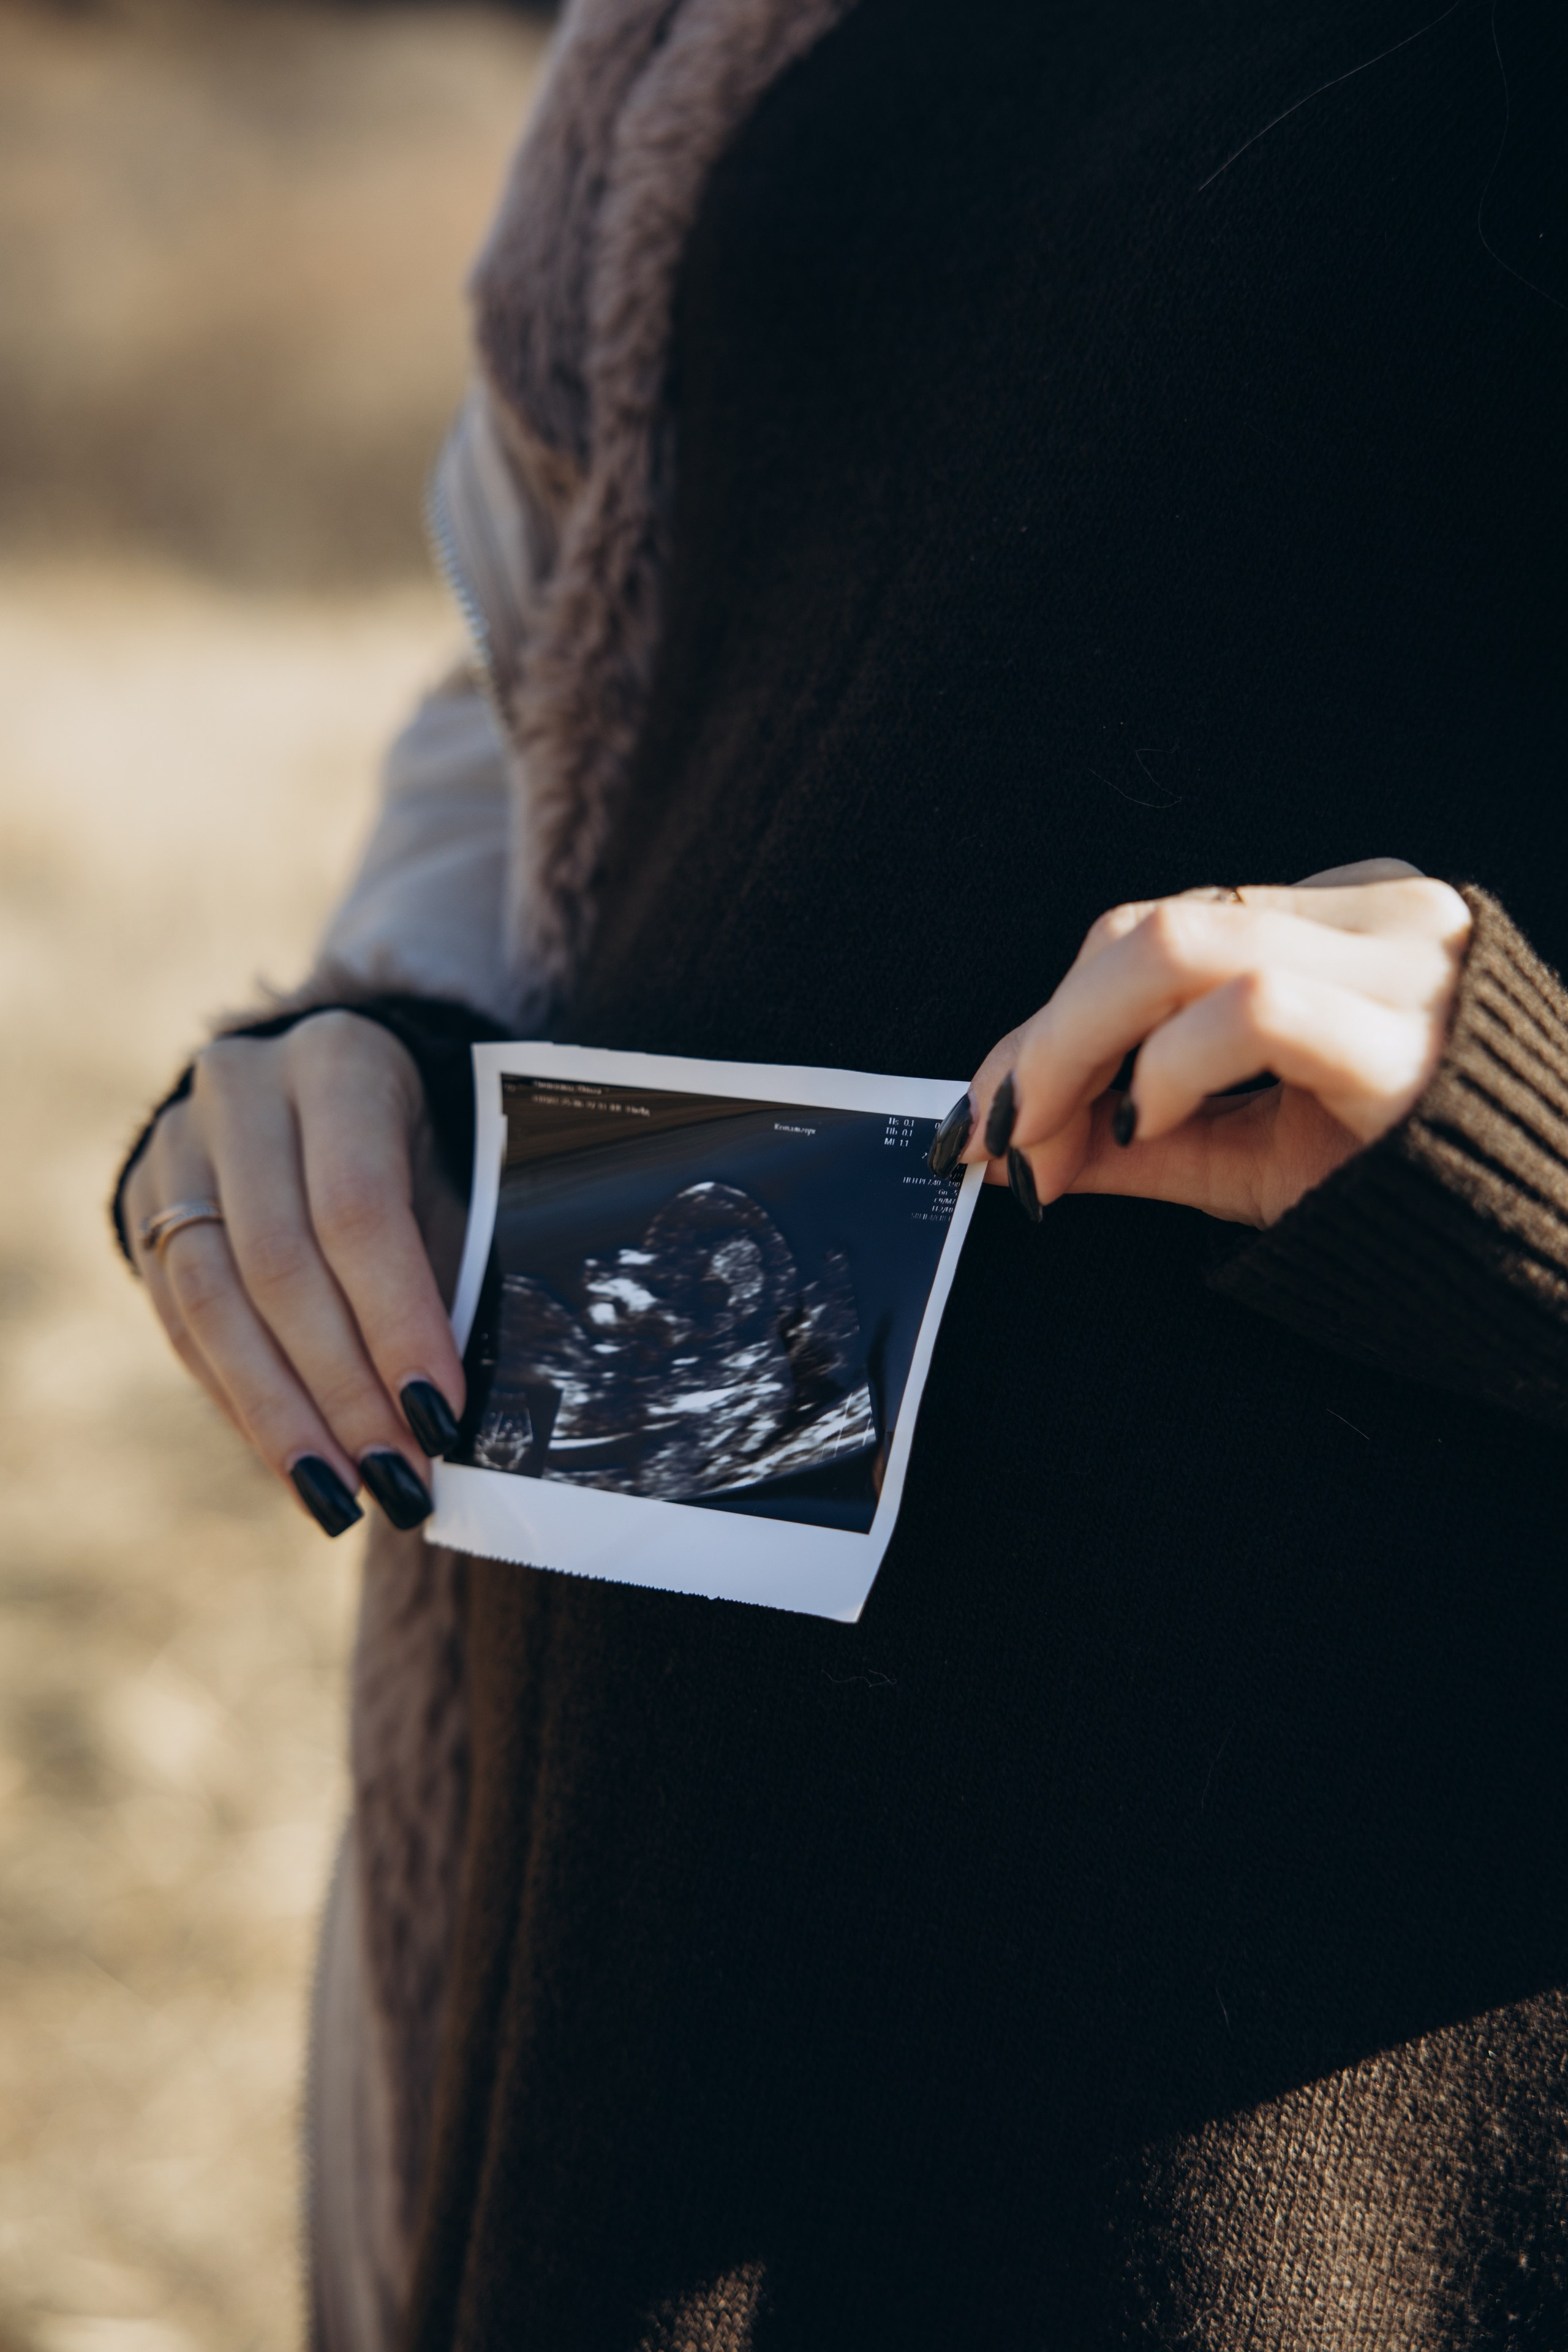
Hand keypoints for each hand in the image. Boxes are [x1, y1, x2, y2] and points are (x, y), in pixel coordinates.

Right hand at [122, 1011, 466, 1534]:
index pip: (358, 1207)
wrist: (322, 1085)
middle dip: (344, 1389)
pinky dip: (241, 1403)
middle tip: (399, 1477)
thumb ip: (458, 1272)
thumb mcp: (453, 1172)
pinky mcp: (140, 1200)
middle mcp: (243, 1089)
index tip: (442, 1415)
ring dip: (283, 1417)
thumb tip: (464, 1419)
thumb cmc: (421, 1143)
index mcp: (340, 1062)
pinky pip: (181, 1322)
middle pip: (281, 1264)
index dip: (397, 1321)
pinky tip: (293, 1464)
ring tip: (342, 1499)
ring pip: (215, 1303)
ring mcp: (179, 1143)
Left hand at [953, 861, 1471, 1228]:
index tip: (989, 1111)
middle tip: (996, 1129)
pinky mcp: (1409, 1036)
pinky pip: (1254, 1007)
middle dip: (1044, 1036)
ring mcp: (1397, 966)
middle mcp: (1371, 920)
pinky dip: (1170, 1064)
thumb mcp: (1253, 1152)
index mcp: (1337, 924)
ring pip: (1184, 944)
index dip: (1050, 1020)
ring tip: (1047, 1133)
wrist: (1559, 1247)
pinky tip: (1149, 1120)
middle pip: (1150, 929)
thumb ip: (1138, 1137)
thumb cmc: (1412, 1191)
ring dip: (1078, 1044)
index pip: (1154, 934)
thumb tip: (1022, 1145)